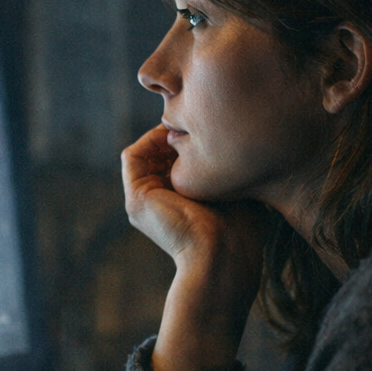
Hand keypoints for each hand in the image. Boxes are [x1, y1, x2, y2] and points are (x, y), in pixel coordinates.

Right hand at [121, 124, 270, 370]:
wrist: (224, 257)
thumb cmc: (239, 231)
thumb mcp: (232, 191)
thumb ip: (224, 169)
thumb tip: (235, 140)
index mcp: (176, 206)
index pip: (175, 163)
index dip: (189, 140)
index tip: (210, 123)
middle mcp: (156, 205)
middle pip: (157, 156)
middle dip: (174, 134)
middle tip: (194, 114)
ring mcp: (142, 203)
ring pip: (144, 154)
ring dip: (160, 134)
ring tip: (183, 119)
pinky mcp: (136, 199)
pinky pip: (132, 157)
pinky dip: (148, 140)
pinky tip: (173, 131)